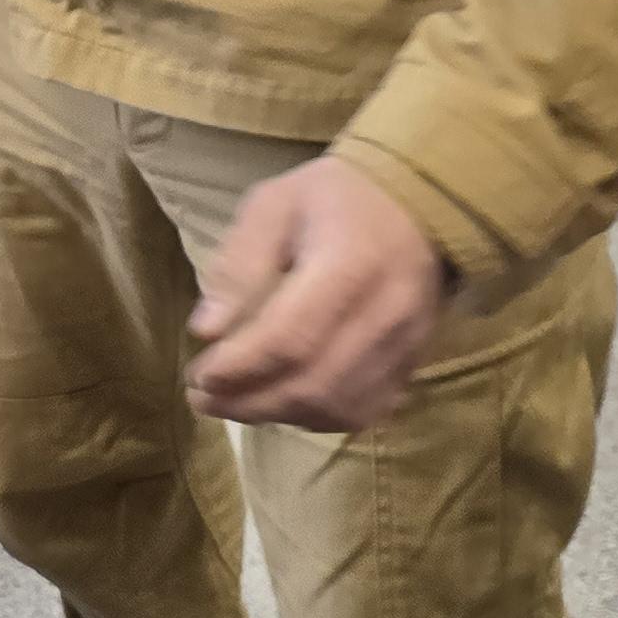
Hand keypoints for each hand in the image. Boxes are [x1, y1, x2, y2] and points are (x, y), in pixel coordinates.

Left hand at [186, 160, 447, 432]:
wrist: (419, 205)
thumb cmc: (334, 199)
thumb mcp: (273, 204)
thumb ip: (238, 263)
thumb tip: (206, 331)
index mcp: (350, 265)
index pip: (290, 338)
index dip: (240, 368)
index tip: (199, 375)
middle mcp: (385, 315)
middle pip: (313, 384)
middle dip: (249, 401)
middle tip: (202, 397)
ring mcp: (406, 345)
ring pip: (337, 407)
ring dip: (277, 415)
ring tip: (232, 403)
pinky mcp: (413, 363)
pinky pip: (364, 412)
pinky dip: (315, 419)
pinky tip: (281, 405)